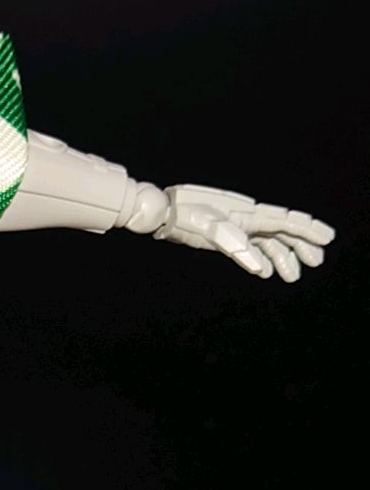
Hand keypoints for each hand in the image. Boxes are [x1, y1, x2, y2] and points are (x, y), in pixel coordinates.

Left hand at [152, 184, 334, 281]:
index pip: (285, 221)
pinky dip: (260, 260)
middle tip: (316, 262)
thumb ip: (237, 247)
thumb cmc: (185, 215)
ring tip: (293, 277)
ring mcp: (236, 227)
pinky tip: (267, 271)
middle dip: (301, 246)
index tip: (328, 238)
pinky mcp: (223, 237)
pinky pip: (249, 249)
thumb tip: (260, 269)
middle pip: (282, 232)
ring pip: (267, 243)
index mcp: (249, 213)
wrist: (161, 212)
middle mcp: (246, 219)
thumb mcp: (211, 229)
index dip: (308, 230)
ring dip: (282, 258)